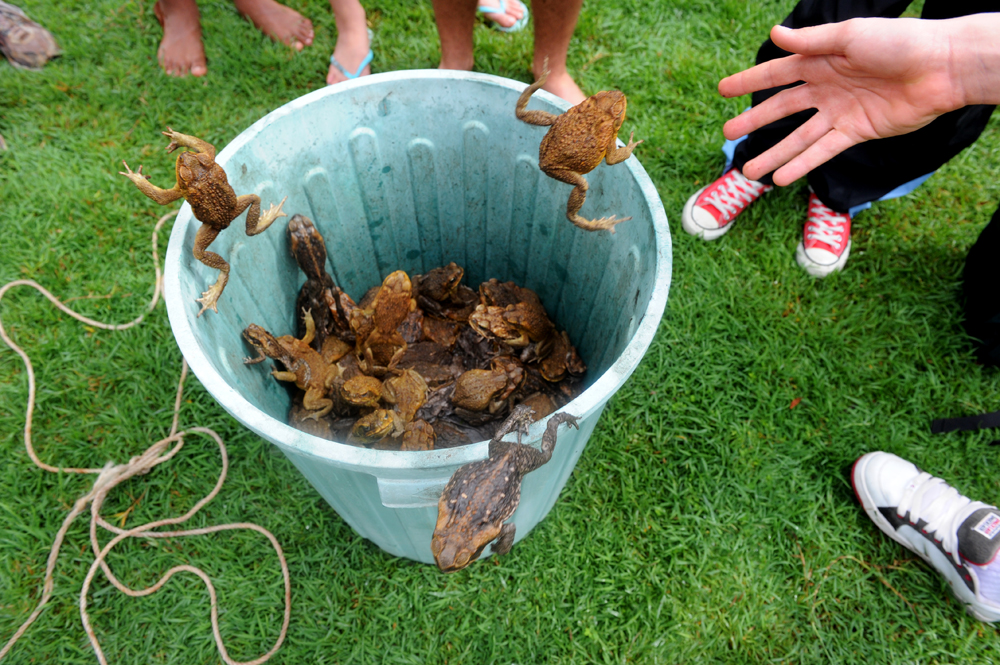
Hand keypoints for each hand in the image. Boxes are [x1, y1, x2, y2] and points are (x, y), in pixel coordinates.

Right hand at [719, 18, 962, 185]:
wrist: (940, 67)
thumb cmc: (899, 42)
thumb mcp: (850, 35)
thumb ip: (812, 40)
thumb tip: (775, 34)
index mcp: (822, 59)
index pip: (777, 73)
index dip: (749, 81)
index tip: (722, 90)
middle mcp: (827, 87)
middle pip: (782, 108)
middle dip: (754, 121)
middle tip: (727, 133)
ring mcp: (840, 111)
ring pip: (798, 137)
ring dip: (774, 153)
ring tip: (748, 171)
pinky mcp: (856, 131)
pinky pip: (822, 151)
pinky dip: (801, 165)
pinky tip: (780, 178)